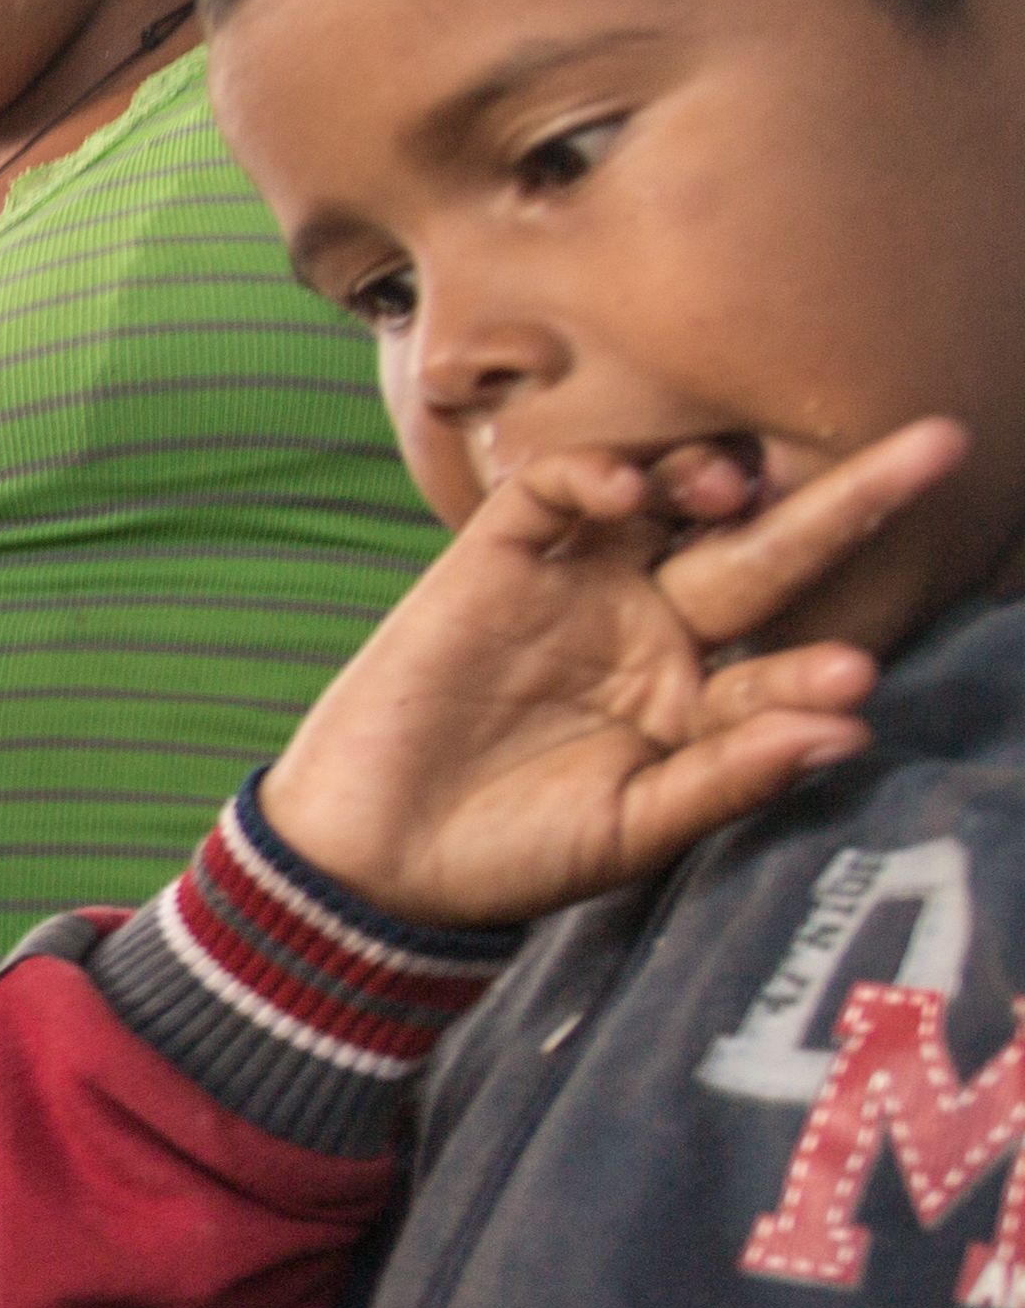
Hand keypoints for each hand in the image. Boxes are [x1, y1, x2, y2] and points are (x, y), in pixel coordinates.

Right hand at [259, 423, 964, 930]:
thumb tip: (850, 730)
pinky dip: (597, 477)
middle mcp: (652, 631)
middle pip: (765, 553)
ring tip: (740, 485)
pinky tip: (630, 493)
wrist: (368, 858)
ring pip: (671, 501)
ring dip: (717, 480)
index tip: (854, 677)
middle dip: (848, 503)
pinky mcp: (497, 559)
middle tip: (940, 448)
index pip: (782, 661)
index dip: (818, 666)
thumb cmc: (506, 857)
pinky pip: (559, 493)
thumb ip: (731, 776)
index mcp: (695, 703)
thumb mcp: (632, 831)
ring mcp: (579, 588)